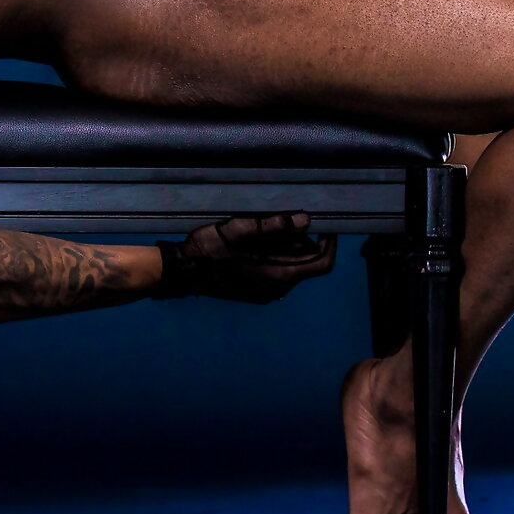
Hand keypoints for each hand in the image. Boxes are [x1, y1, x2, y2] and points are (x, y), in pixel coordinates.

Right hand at [154, 211, 335, 302]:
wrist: (183, 273)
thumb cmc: (210, 249)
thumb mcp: (240, 229)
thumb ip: (275, 225)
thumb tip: (307, 219)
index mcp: (280, 274)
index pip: (322, 264)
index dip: (330, 245)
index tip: (326, 227)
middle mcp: (278, 288)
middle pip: (307, 265)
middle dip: (305, 243)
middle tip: (291, 220)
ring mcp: (267, 294)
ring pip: (292, 270)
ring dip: (290, 251)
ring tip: (272, 230)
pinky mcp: (256, 294)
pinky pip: (278, 276)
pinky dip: (278, 260)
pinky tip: (259, 246)